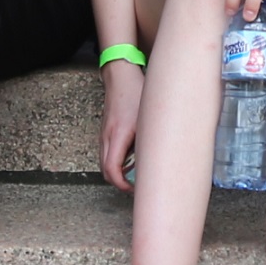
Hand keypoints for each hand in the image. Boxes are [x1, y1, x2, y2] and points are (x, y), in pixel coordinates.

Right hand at [98, 55, 142, 189]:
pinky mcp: (105, 131)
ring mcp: (104, 134)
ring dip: (117, 172)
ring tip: (136, 172)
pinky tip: (131, 157)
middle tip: (137, 185)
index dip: (122, 185)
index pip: (112, 170)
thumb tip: (161, 157)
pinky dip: (116, 162)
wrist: (120, 76)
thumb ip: (152, 138)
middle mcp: (107, 137)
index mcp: (118, 135)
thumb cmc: (135, 92)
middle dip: (119, 182)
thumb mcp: (149, 117)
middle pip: (105, 171)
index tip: (134, 189)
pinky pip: (107, 153)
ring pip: (104, 163)